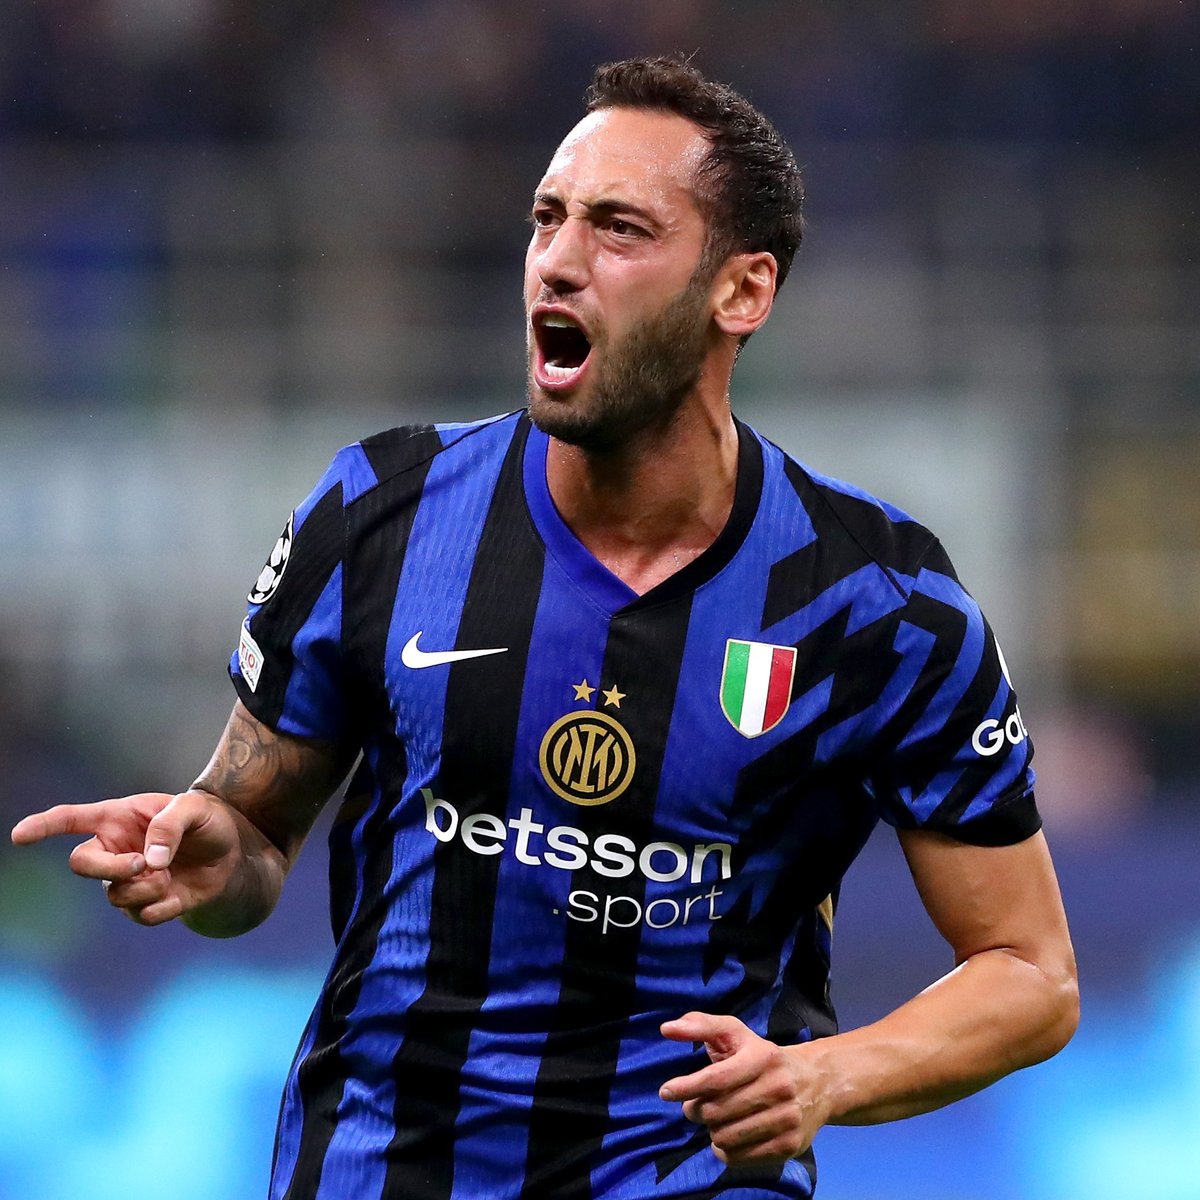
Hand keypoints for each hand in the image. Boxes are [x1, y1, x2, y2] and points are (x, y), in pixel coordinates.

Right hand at [10, 791, 240, 925]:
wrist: (234, 852)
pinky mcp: (147, 905)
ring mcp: (127, 880)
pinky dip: (161, 907)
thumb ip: (169, 825)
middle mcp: (115, 850)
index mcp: (119, 818)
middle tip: (142, 865)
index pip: (71, 819)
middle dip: (109, 869)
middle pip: (81, 865)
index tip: (19, 835)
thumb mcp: (195, 808)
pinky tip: (177, 895)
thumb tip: (148, 862)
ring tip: (169, 874)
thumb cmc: (208, 821)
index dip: (43, 826)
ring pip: (114, 895)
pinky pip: (141, 916)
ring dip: (146, 887)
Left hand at [659, 1012, 829, 1166]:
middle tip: (695, 1106)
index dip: (687, 1086)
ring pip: (725, 1137)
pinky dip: (724, 1150)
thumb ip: (700, 1025)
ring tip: (715, 1119)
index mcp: (763, 1057)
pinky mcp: (789, 1145)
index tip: (666, 1091)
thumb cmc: (762, 1056)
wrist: (816, 1082)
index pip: (717, 1077)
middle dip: (696, 1110)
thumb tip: (667, 1029)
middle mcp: (778, 1088)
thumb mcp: (735, 1033)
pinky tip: (727, 1136)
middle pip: (717, 1111)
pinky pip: (739, 1158)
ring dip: (711, 1130)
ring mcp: (786, 1119)